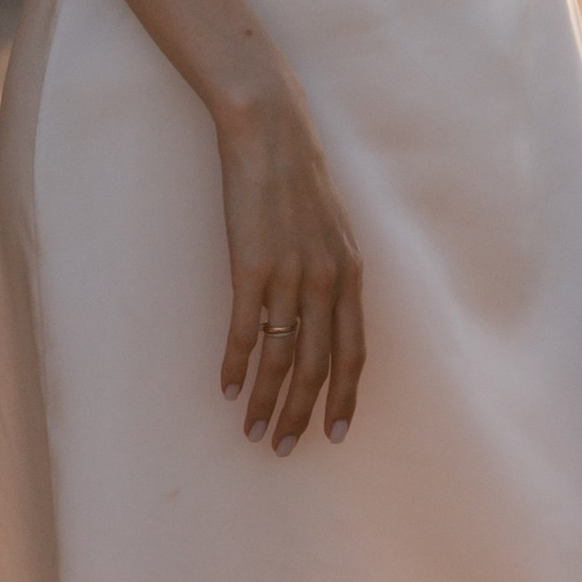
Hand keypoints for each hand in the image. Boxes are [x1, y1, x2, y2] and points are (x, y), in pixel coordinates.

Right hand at [215, 78, 366, 454]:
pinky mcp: (251, 267)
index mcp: (350, 272)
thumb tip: (320, 319)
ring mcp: (289, 274)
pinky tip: (227, 388)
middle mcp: (326, 279)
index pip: (354, 351)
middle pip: (318, 366)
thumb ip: (330, 274)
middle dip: (301, 414)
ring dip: (265, 401)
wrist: (270, 133)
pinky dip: (236, 365)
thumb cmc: (296, 180)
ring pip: (281, 358)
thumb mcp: (328, 231)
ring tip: (251, 431)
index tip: (334, 434)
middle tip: (282, 449)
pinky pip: (245, 331)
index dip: (344, 396)